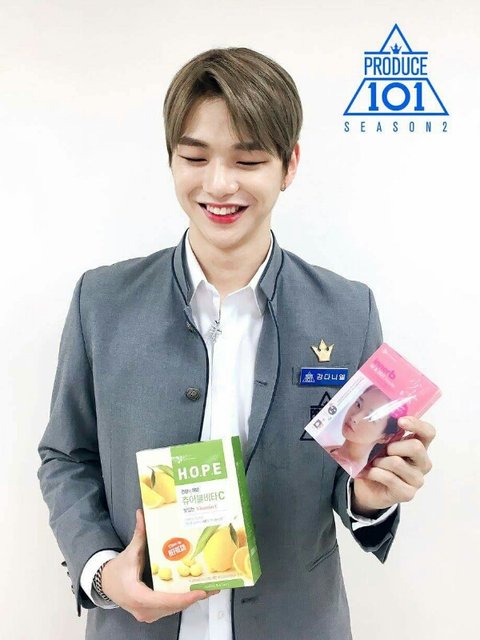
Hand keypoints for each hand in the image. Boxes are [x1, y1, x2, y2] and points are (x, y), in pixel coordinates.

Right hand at [101, 509, 218, 622]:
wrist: (106, 584)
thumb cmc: (118, 569)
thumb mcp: (130, 552)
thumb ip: (139, 534)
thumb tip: (141, 513)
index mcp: (137, 594)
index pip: (163, 600)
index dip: (183, 598)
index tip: (199, 592)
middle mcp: (143, 609)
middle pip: (172, 606)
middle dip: (193, 597)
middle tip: (213, 587)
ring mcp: (147, 614)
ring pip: (172, 610)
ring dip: (190, 600)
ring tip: (210, 589)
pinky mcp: (150, 614)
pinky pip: (169, 609)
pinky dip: (182, 601)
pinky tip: (195, 592)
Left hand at [352, 417, 435, 513]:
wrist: (366, 488)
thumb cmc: (374, 460)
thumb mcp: (376, 442)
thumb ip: (380, 432)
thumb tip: (374, 420)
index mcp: (418, 446)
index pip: (428, 432)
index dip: (417, 425)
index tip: (400, 421)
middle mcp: (422, 463)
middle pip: (416, 447)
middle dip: (393, 446)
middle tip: (382, 451)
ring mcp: (417, 479)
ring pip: (397, 462)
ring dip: (379, 461)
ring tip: (374, 464)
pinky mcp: (408, 493)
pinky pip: (389, 478)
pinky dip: (374, 473)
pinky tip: (370, 473)